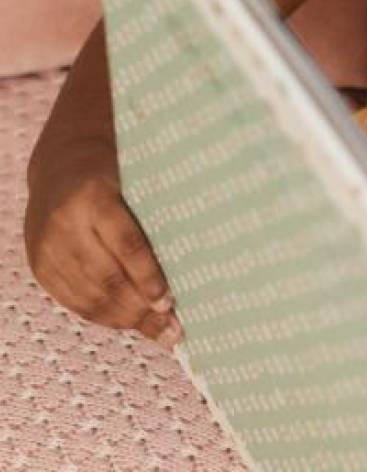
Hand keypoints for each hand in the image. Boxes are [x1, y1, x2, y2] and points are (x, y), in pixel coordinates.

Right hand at [24, 143, 182, 348]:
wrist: (61, 165)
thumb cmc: (116, 172)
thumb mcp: (137, 180)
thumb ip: (156, 212)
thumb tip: (195, 258)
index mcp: (95, 197)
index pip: (126, 243)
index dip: (148, 275)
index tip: (169, 300)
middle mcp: (66, 225)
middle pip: (106, 278)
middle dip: (141, 308)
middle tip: (172, 328)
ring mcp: (48, 248)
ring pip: (89, 296)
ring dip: (125, 319)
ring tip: (158, 332)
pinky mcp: (40, 267)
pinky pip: (73, 301)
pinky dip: (103, 316)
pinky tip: (128, 323)